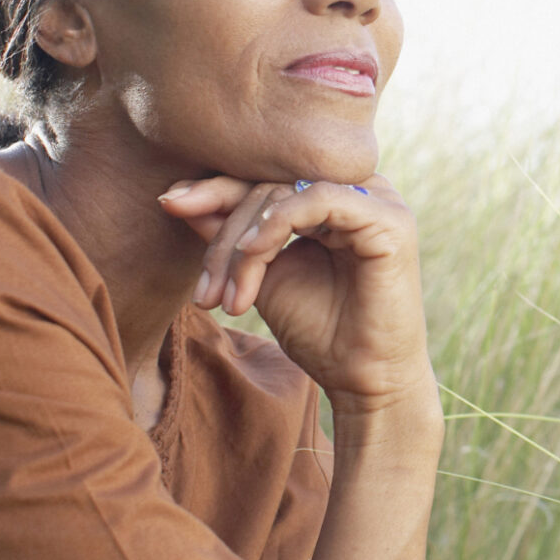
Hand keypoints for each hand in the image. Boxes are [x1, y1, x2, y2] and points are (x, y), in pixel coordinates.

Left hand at [158, 175, 432, 411]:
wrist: (364, 382)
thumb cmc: (320, 333)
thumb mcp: (261, 276)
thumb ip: (230, 236)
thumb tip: (176, 197)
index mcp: (335, 198)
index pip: (267, 177)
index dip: (216, 188)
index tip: (169, 203)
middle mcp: (360, 190)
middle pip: (272, 184)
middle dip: (225, 234)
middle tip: (204, 292)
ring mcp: (379, 201)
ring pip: (288, 192)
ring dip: (245, 242)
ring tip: (227, 296)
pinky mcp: (389, 220)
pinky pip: (319, 199)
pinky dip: (277, 223)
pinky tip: (252, 255)